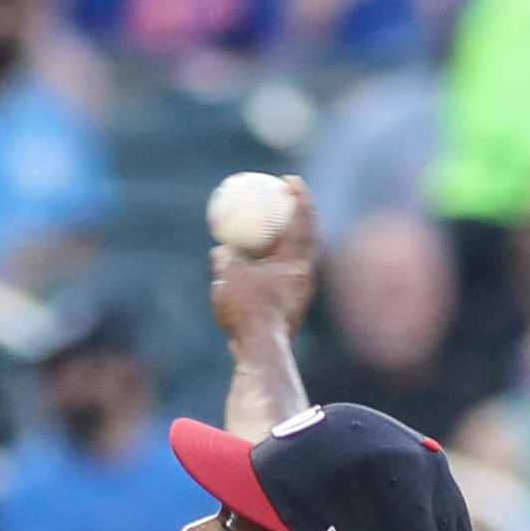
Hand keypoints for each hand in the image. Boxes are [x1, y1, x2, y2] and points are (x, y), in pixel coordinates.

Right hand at [208, 176, 319, 351]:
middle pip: (307, 237)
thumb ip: (225, 257)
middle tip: (284, 201)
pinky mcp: (291, 309)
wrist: (261, 351)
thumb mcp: (228, 275)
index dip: (299, 195)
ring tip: (271, 232)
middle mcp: (304, 275)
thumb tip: (222, 250)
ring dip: (287, 243)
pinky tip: (258, 268)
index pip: (303, 219)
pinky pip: (284, 278)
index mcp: (296, 261)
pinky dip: (274, 266)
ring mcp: (300, 293)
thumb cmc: (246, 310)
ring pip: (296, 260)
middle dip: (299, 216)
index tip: (290, 180)